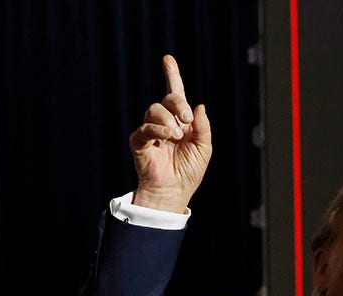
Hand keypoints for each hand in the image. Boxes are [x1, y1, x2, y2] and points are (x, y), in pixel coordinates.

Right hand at [129, 55, 212, 212]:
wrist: (174, 190)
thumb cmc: (189, 171)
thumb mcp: (203, 148)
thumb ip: (203, 127)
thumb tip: (200, 106)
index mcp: (181, 121)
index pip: (175, 93)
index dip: (172, 75)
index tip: (168, 59)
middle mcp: (165, 121)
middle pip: (167, 99)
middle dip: (178, 104)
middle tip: (187, 119)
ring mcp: (151, 130)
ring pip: (154, 109)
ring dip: (168, 120)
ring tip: (176, 136)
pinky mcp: (139, 141)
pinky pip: (145, 128)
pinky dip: (158, 129)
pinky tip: (167, 136)